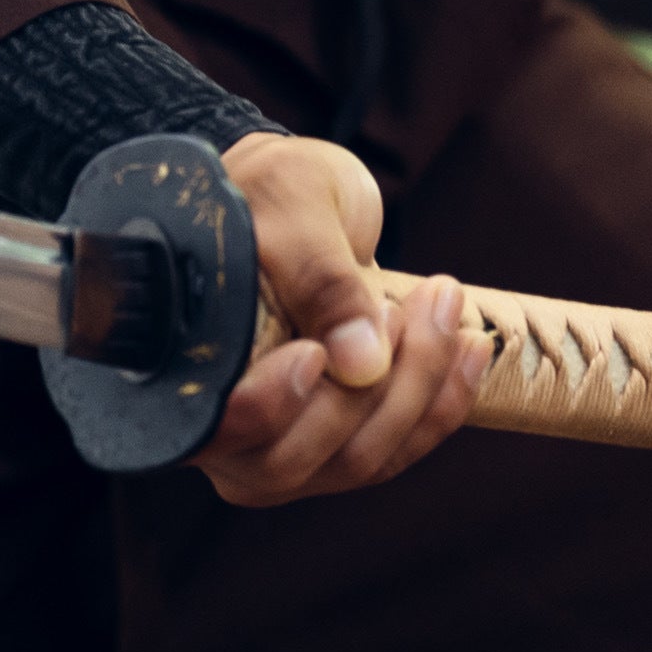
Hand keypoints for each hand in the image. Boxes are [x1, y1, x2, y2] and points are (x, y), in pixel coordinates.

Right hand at [192, 134, 486, 508]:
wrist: (295, 199)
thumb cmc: (269, 189)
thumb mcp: (289, 204)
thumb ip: (318, 277)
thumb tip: (360, 363)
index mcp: (180, 366)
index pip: (215, 428)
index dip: (266, 407)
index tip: (315, 354)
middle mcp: (223, 428)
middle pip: (293, 458)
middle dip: (366, 393)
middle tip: (400, 307)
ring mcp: (282, 442)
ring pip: (355, 461)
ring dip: (416, 393)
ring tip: (444, 309)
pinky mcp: (339, 438)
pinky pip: (396, 450)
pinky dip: (442, 405)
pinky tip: (471, 348)